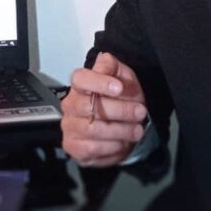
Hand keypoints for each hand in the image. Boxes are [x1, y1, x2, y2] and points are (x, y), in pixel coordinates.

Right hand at [61, 51, 147, 166]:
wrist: (121, 125)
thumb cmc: (120, 98)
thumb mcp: (123, 77)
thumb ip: (113, 67)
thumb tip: (104, 61)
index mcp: (80, 85)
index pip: (80, 79)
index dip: (98, 82)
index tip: (119, 88)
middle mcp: (70, 104)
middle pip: (88, 107)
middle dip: (119, 110)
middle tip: (140, 112)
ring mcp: (69, 126)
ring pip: (92, 129)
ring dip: (120, 130)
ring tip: (137, 130)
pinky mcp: (72, 147)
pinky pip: (91, 149)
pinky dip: (111, 147)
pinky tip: (123, 143)